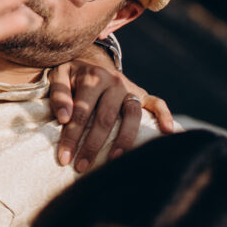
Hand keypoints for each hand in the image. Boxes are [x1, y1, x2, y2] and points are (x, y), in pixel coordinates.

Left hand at [47, 58, 175, 172]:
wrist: (90, 60)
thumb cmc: (72, 75)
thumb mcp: (59, 75)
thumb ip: (59, 94)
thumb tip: (64, 118)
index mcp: (93, 76)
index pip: (81, 111)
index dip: (72, 135)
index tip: (64, 157)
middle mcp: (115, 82)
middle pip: (105, 118)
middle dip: (92, 145)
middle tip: (81, 167)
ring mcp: (130, 89)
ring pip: (131, 116)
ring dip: (123, 140)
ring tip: (114, 159)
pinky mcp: (142, 94)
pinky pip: (158, 104)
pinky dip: (165, 116)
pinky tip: (167, 132)